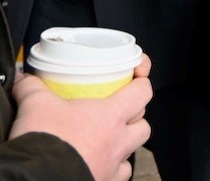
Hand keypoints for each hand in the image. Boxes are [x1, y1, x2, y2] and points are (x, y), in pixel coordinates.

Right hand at [10, 54, 153, 180]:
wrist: (35, 178)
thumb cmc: (45, 143)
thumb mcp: (36, 105)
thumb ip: (33, 88)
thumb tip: (26, 80)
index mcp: (110, 116)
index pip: (142, 92)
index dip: (141, 83)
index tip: (135, 78)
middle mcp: (118, 141)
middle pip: (143, 125)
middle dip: (135, 118)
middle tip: (117, 113)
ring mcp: (112, 165)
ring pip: (134, 152)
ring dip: (125, 144)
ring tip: (108, 140)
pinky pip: (119, 175)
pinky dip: (113, 168)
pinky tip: (99, 162)